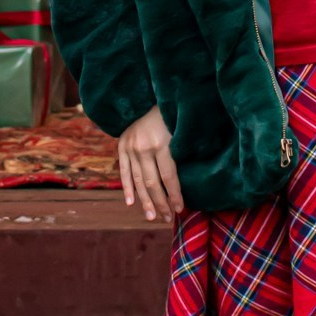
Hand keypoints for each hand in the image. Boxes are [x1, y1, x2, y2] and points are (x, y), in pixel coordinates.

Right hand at [118, 104, 183, 222]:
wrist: (145, 97)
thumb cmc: (170, 114)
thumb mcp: (180, 128)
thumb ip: (183, 149)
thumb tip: (194, 176)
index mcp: (161, 143)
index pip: (169, 177)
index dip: (175, 195)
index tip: (180, 209)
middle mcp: (144, 148)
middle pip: (153, 183)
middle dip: (161, 203)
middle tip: (167, 218)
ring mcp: (130, 148)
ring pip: (137, 181)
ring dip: (145, 201)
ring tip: (152, 217)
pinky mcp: (121, 147)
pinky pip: (123, 172)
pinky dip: (127, 188)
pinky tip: (131, 203)